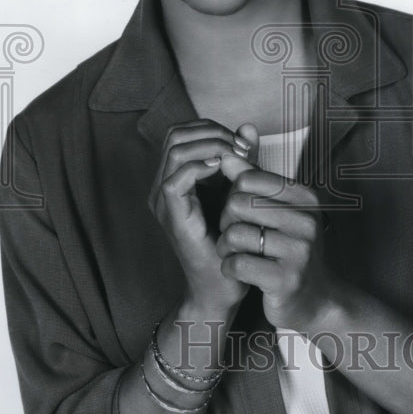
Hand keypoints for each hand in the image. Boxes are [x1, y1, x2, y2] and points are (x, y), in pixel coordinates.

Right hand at [149, 119, 257, 314]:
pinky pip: (175, 179)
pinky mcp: (171, 216)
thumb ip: (243, 159)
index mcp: (175, 177)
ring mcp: (163, 200)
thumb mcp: (240, 190)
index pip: (183, 132)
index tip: (244, 142)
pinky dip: (201, 166)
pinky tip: (225, 170)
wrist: (223, 286)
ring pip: (175, 150)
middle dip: (212, 132)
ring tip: (237, 157)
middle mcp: (163, 185)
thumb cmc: (233, 241)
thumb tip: (249, 127)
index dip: (213, 128)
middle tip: (242, 147)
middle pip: (176, 134)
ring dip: (211, 145)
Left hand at [215, 152, 332, 330]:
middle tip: (233, 234)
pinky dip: (228, 267)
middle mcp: (306, 220)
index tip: (239, 211)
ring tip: (233, 253)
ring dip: (225, 246)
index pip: (249, 178)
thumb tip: (226, 154)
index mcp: (306, 197)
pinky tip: (236, 270)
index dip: (233, 193)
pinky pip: (237, 263)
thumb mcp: (279, 210)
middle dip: (226, 220)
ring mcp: (299, 251)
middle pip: (238, 203)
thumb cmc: (291, 250)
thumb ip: (253, 180)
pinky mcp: (285, 280)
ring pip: (235, 234)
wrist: (316, 300)